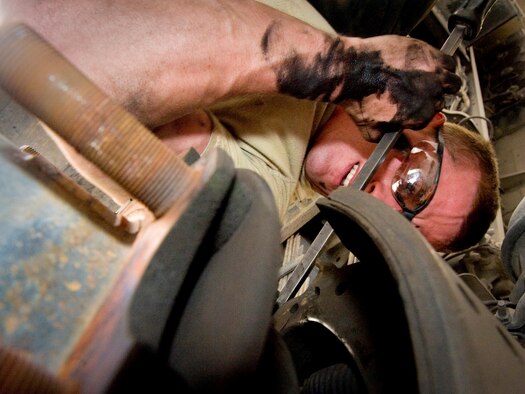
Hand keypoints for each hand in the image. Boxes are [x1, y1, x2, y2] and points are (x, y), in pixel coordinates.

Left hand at [337, 35, 460, 140]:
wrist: (351, 71)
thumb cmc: (359, 100)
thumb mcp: (373, 133)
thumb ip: (394, 143)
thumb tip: (405, 152)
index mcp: (420, 117)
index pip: (429, 118)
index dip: (420, 112)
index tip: (412, 106)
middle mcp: (431, 97)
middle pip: (440, 100)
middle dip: (431, 98)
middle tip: (417, 92)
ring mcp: (433, 75)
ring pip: (452, 82)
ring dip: (445, 83)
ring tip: (432, 81)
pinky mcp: (430, 54)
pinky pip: (449, 62)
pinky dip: (445, 65)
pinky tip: (433, 66)